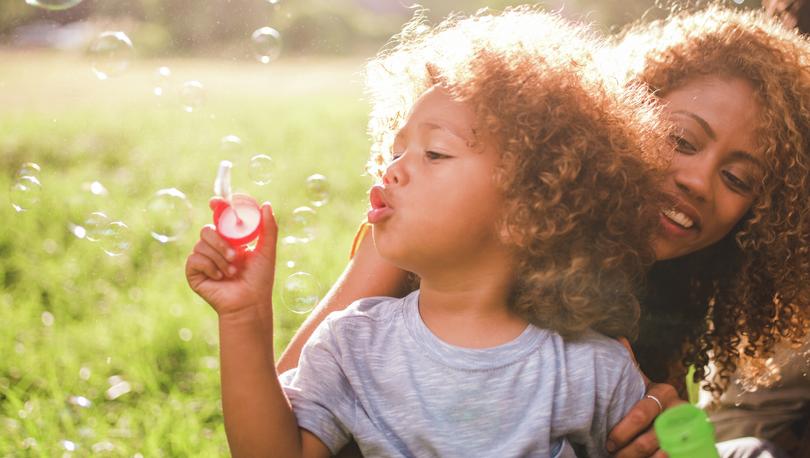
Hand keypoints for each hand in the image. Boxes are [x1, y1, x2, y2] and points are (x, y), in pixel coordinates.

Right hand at [185, 198, 277, 317]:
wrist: (249, 303)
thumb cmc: (260, 279)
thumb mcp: (267, 251)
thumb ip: (268, 228)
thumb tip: (266, 204)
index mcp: (230, 240)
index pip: (218, 219)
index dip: (215, 207)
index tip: (215, 202)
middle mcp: (215, 247)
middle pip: (207, 230)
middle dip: (220, 242)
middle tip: (235, 256)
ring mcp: (203, 260)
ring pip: (200, 245)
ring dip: (219, 259)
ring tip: (231, 273)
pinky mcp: (194, 272)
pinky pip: (194, 259)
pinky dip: (209, 267)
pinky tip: (219, 278)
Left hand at [609, 338, 685, 456]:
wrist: (673, 419)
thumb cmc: (645, 399)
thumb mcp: (638, 382)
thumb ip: (629, 365)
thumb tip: (618, 339)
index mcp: (664, 392)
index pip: (642, 413)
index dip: (623, 430)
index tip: (608, 442)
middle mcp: (679, 410)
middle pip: (651, 439)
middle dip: (628, 451)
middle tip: (612, 455)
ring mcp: (688, 431)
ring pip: (662, 453)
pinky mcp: (693, 447)